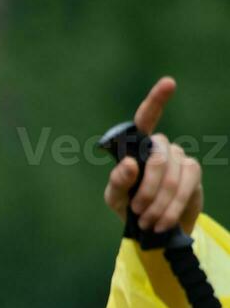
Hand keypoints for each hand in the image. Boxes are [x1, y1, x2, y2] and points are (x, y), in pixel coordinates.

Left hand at [105, 76, 203, 234]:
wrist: (152, 225)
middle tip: (137, 212)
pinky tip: (163, 222)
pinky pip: (186, 186)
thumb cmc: (128, 205)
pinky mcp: (193, 173)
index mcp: (137, 146)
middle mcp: (160, 146)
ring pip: (171, 177)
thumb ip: (118, 182)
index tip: (169, 82)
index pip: (146, 119)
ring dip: (158, 204)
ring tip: (147, 222)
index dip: (156, 100)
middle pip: (157, 160)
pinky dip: (172, 207)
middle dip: (146, 190)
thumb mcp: (115, 197)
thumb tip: (129, 164)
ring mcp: (179, 157)